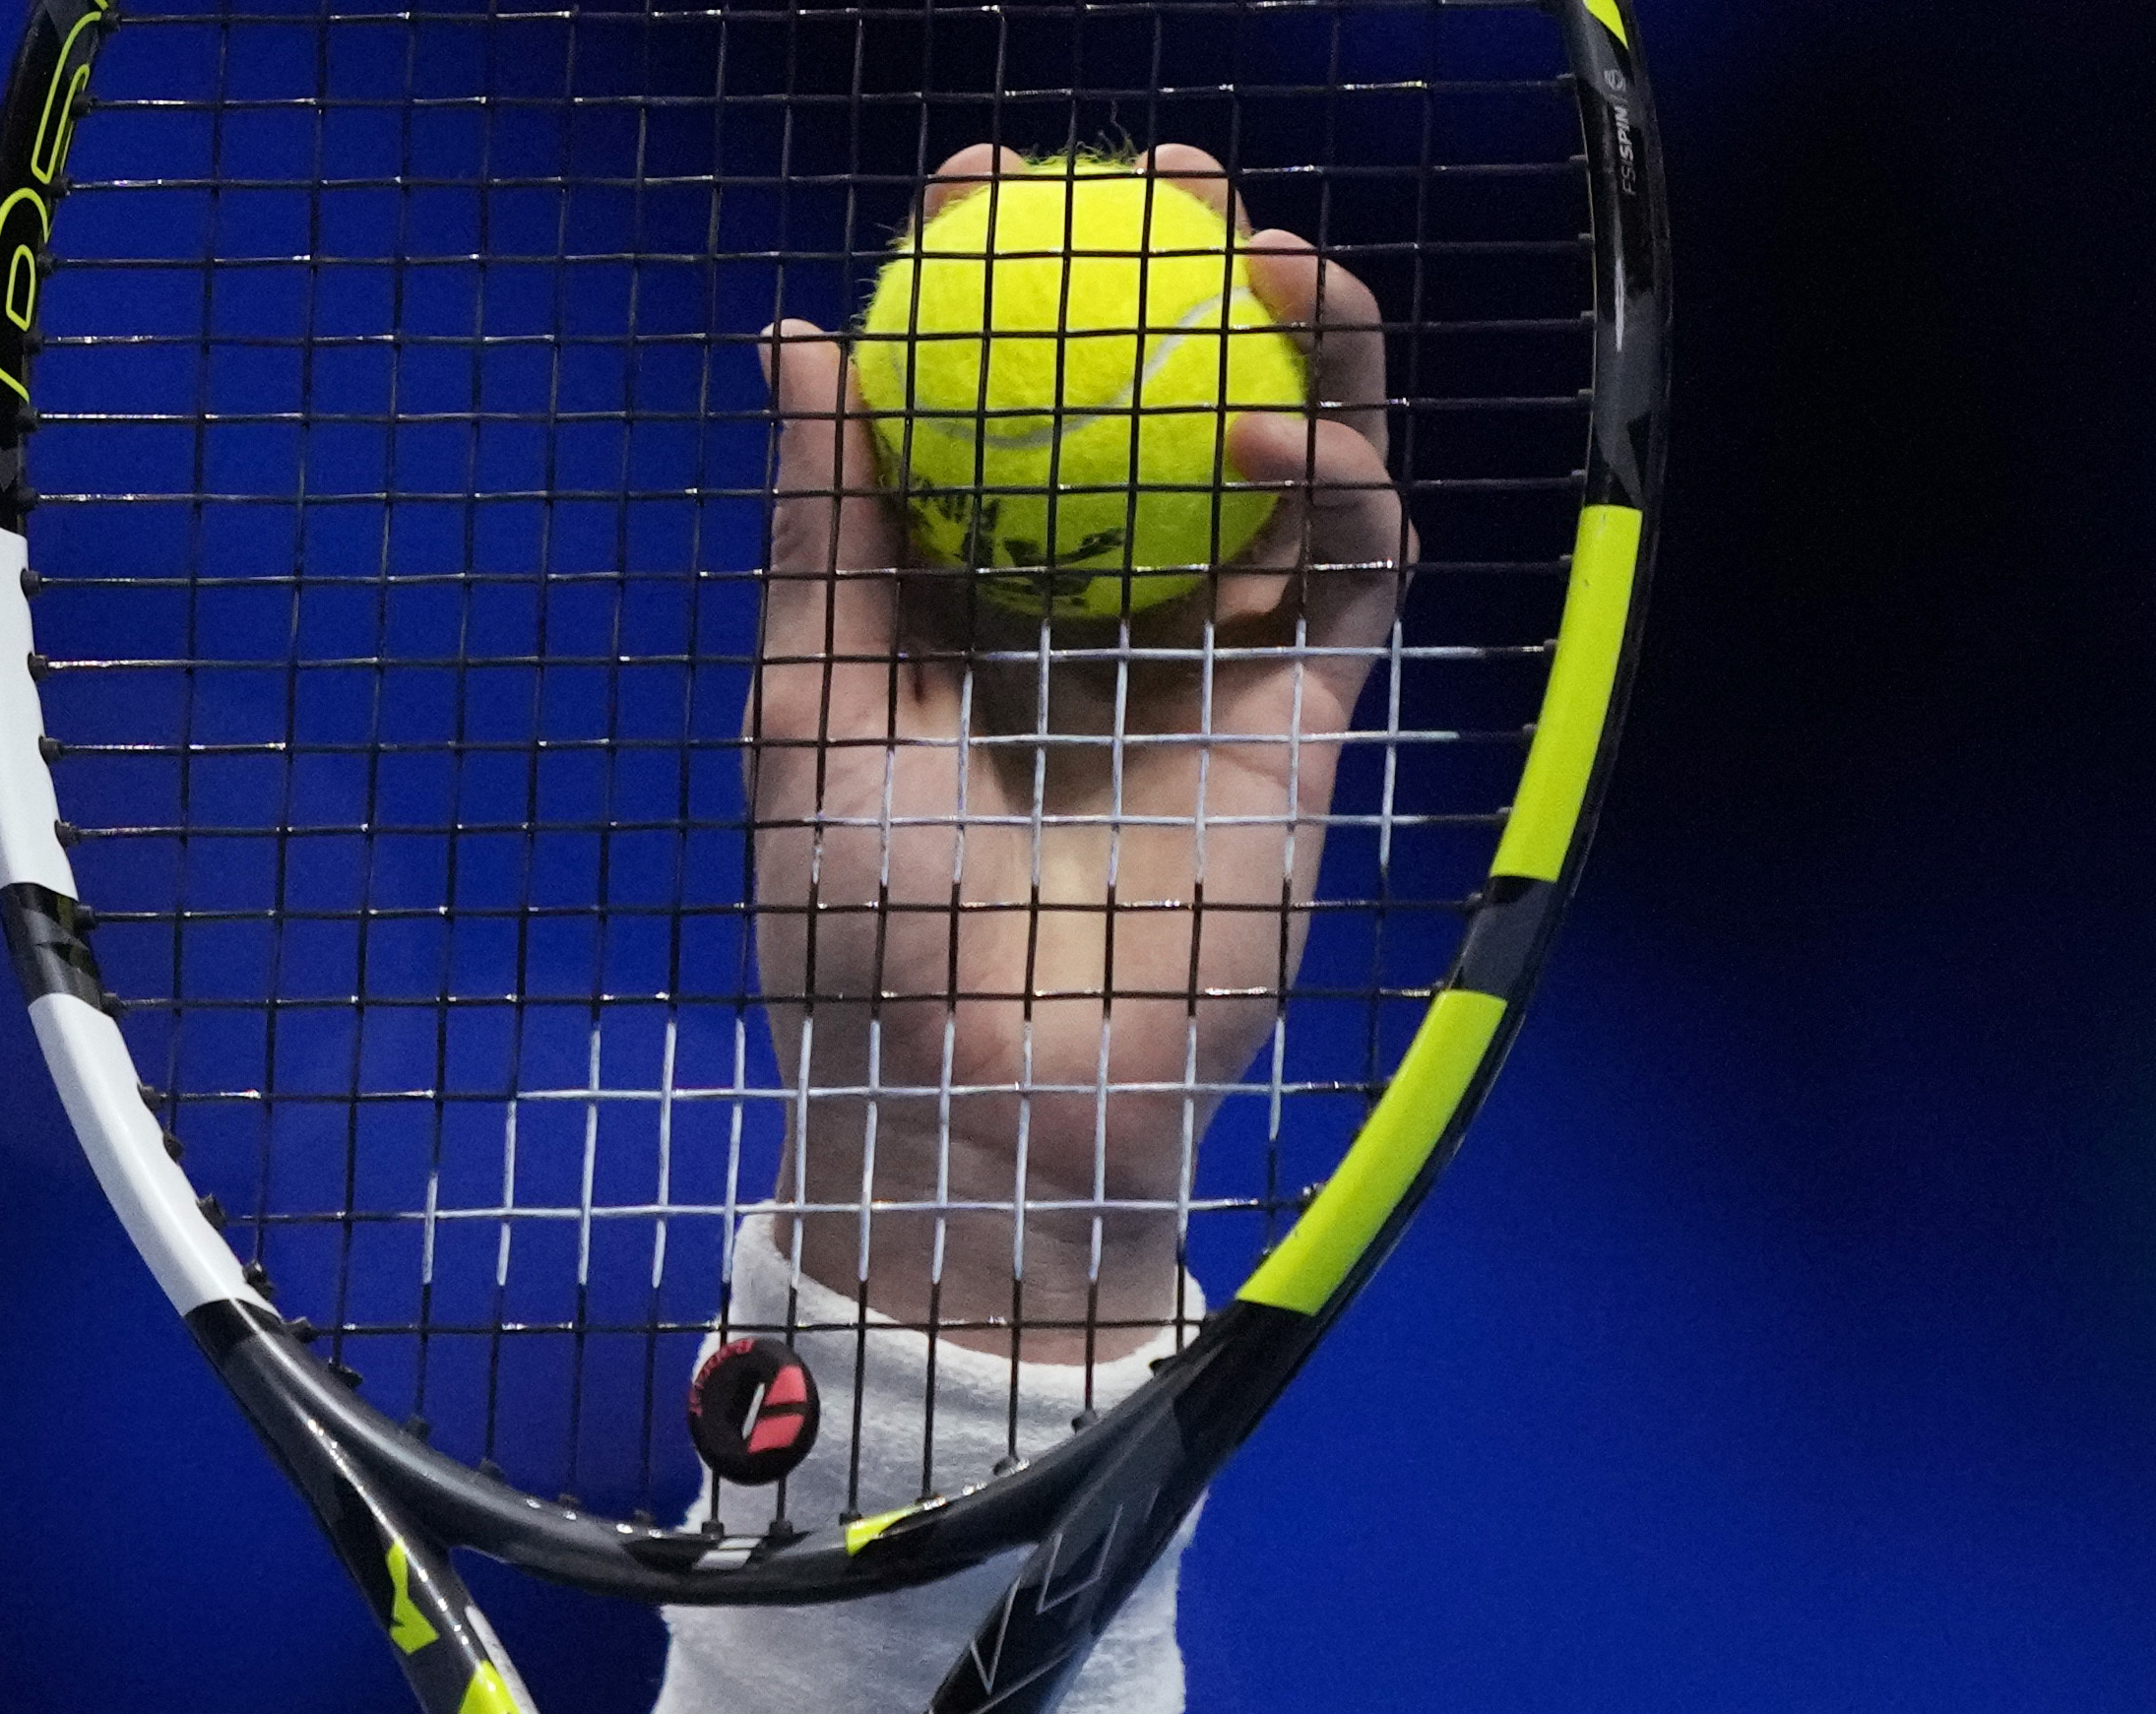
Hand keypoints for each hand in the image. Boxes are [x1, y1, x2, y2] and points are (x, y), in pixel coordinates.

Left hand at [751, 148, 1407, 1347]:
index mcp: (977, 597)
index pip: (1013, 402)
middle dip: (1186, 267)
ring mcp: (1214, 652)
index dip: (1014, 283)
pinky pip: (1355, 558)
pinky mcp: (1306, 710)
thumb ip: (823, 530)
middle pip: (1173, 396)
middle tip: (1170, 176)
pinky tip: (1267, 432)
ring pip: (1299, 451)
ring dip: (1304, 337)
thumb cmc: (859, 926)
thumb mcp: (807, 704)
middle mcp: (1104, 606)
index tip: (986, 184)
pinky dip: (1333, 476)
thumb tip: (800, 342)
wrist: (978, 1094)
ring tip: (1260, 256)